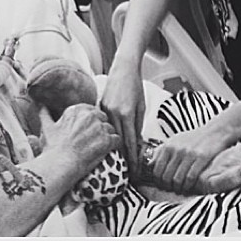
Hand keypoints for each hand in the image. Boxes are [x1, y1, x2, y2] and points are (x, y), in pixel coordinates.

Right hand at [39, 103, 120, 176]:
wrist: (60, 165)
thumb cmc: (52, 148)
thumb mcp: (46, 128)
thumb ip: (44, 113)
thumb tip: (39, 104)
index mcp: (76, 110)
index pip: (91, 110)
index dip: (90, 121)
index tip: (86, 130)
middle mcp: (89, 115)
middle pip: (102, 118)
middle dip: (100, 127)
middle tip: (93, 140)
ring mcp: (99, 127)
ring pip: (110, 128)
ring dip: (107, 137)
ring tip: (99, 148)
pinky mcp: (107, 140)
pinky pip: (117, 139)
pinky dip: (114, 145)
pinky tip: (107, 151)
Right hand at [100, 56, 145, 175]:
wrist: (123, 68)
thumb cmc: (135, 85)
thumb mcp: (141, 106)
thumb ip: (138, 125)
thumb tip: (136, 142)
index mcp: (126, 113)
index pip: (129, 142)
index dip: (132, 159)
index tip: (134, 171)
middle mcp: (113, 113)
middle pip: (117, 141)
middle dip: (123, 158)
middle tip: (127, 173)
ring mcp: (104, 110)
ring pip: (109, 134)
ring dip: (114, 148)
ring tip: (118, 162)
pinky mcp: (99, 106)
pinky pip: (104, 125)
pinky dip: (107, 134)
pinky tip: (108, 142)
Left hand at [150, 124, 229, 193]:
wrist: (215, 132)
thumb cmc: (194, 138)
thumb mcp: (175, 141)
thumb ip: (162, 151)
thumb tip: (150, 164)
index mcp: (168, 146)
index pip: (156, 169)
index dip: (158, 181)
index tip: (162, 185)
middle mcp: (176, 150)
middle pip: (166, 176)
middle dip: (168, 187)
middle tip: (172, 190)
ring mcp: (188, 154)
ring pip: (177, 179)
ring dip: (178, 189)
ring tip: (181, 190)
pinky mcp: (201, 158)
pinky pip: (190, 178)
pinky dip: (188, 186)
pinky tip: (190, 187)